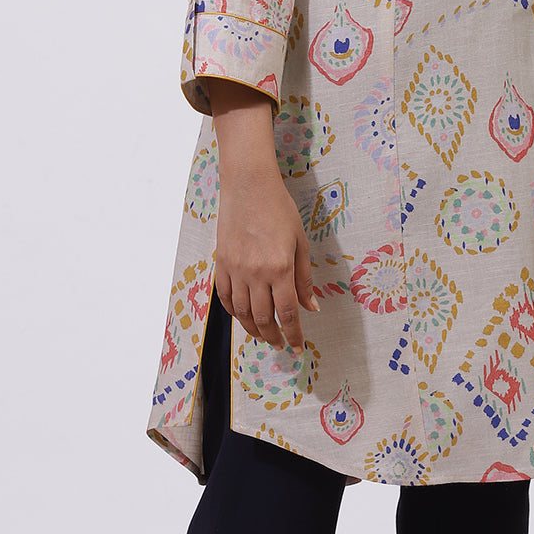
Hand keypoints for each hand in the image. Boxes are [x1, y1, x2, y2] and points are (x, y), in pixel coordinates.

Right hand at [212, 156, 318, 358]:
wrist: (249, 186)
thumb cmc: (279, 209)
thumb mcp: (300, 242)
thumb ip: (304, 278)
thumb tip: (312, 307)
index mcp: (280, 268)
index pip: (288, 312)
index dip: (293, 334)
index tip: (297, 347)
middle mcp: (256, 273)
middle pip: (263, 318)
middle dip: (274, 336)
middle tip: (280, 344)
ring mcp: (236, 270)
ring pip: (242, 313)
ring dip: (253, 329)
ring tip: (263, 335)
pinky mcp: (222, 264)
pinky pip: (225, 297)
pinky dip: (234, 312)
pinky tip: (242, 316)